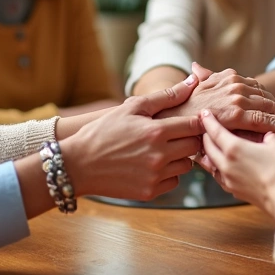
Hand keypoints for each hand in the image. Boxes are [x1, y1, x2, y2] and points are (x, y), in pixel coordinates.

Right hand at [61, 75, 203, 200]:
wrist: (78, 164)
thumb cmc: (103, 131)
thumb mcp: (132, 107)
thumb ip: (165, 96)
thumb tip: (192, 81)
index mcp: (156, 131)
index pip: (194, 125)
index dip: (195, 121)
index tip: (188, 120)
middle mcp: (159, 155)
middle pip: (194, 146)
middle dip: (188, 138)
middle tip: (175, 134)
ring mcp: (155, 176)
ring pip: (186, 166)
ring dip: (179, 157)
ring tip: (161, 149)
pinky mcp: (150, 192)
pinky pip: (174, 182)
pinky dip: (168, 173)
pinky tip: (153, 165)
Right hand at [158, 63, 274, 134]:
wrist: (172, 118)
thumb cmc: (182, 105)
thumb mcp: (194, 86)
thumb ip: (202, 76)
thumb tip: (196, 66)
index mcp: (229, 76)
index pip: (256, 86)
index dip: (266, 98)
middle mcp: (235, 83)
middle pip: (265, 96)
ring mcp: (237, 98)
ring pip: (266, 107)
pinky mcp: (238, 114)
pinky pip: (261, 119)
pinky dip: (273, 124)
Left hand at [198, 111, 274, 222]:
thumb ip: (268, 137)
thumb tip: (267, 136)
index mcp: (233, 149)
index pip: (214, 131)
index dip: (208, 121)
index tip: (204, 113)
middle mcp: (226, 165)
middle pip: (208, 147)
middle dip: (206, 136)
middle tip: (207, 128)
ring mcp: (229, 181)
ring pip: (211, 164)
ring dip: (209, 154)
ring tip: (211, 147)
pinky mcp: (235, 192)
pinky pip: (220, 177)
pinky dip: (218, 168)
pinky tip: (224, 167)